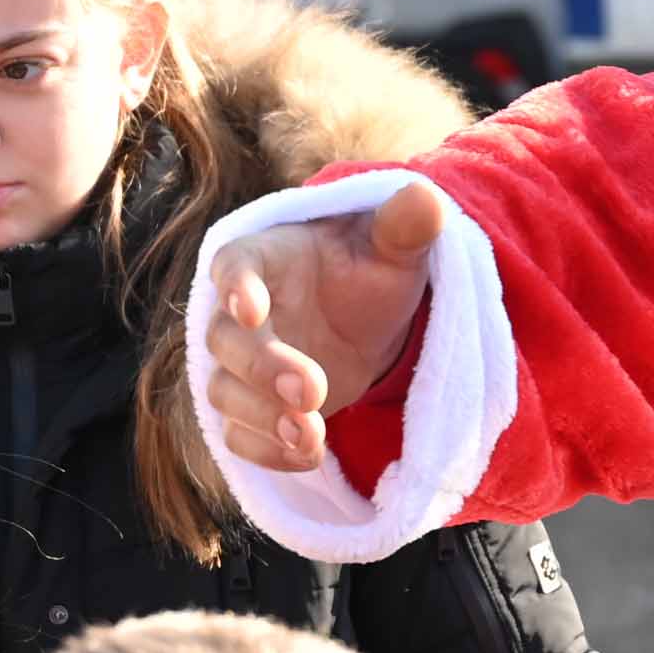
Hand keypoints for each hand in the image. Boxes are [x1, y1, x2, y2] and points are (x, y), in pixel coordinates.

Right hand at [202, 183, 444, 472]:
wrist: (364, 319)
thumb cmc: (367, 271)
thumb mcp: (393, 248)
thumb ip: (402, 226)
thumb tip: (427, 196)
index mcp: (263, 259)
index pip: (234, 267)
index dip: (236, 288)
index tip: (252, 308)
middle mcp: (237, 313)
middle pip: (225, 341)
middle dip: (262, 368)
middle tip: (310, 390)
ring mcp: (241, 366)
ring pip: (225, 393)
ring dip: (263, 418)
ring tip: (311, 436)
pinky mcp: (252, 409)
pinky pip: (239, 435)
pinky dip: (266, 451)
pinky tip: (306, 456)